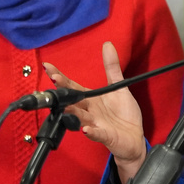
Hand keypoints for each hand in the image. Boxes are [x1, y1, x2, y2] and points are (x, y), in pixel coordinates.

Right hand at [44, 42, 146, 183]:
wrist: (134, 138)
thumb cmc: (123, 114)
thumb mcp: (119, 88)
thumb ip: (112, 68)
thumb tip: (107, 44)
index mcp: (92, 99)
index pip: (73, 86)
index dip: (61, 78)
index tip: (48, 67)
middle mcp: (90, 111)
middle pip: (74, 101)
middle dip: (64, 92)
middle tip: (54, 81)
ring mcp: (96, 124)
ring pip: (81, 117)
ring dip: (72, 112)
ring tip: (65, 106)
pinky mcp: (106, 136)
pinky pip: (97, 134)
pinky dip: (91, 132)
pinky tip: (86, 129)